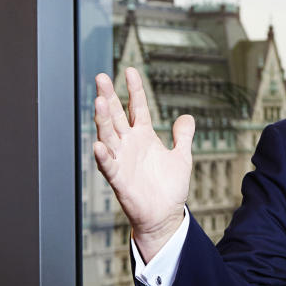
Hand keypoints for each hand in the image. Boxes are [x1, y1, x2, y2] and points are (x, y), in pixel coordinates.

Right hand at [93, 67, 193, 261]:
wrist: (164, 215)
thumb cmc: (169, 188)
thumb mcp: (182, 157)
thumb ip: (183, 136)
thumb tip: (187, 117)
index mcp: (144, 137)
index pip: (137, 108)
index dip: (134, 90)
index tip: (130, 70)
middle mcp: (130, 145)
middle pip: (117, 116)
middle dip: (109, 97)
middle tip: (101, 77)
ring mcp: (122, 160)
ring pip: (109, 136)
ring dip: (103, 120)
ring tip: (99, 101)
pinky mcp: (119, 179)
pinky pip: (108, 165)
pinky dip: (103, 156)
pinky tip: (98, 145)